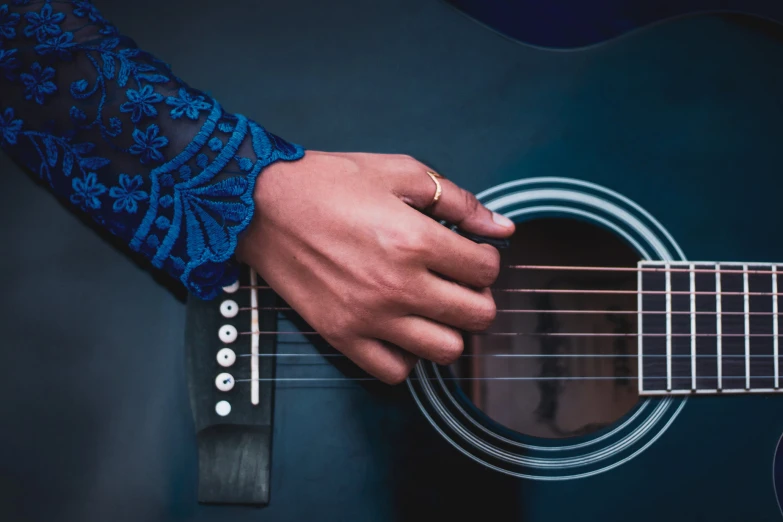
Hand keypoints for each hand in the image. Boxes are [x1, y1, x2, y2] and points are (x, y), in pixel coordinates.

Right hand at [236, 151, 514, 383]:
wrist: (260, 206)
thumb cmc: (326, 183)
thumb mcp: (399, 172)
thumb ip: (457, 200)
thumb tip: (502, 227)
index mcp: (414, 240)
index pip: (486, 270)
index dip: (487, 259)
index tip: (472, 253)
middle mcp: (397, 285)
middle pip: (477, 316)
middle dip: (478, 296)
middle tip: (459, 281)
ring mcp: (369, 317)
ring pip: (445, 351)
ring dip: (449, 329)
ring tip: (432, 306)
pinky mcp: (342, 336)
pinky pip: (395, 372)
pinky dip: (407, 356)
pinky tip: (401, 328)